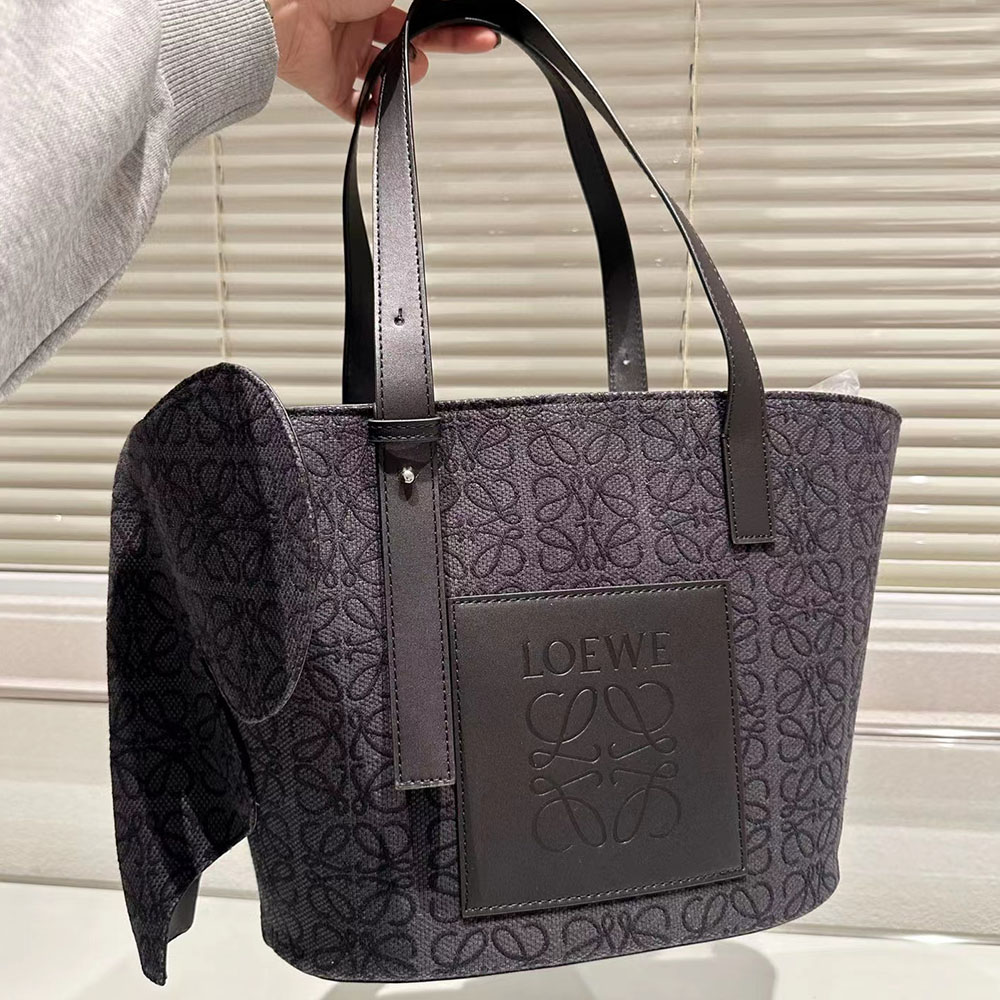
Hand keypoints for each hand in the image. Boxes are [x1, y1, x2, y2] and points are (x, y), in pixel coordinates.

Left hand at [269, 1, 499, 123]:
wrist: (280, 11)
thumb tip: (440, 6)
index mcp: (370, 0)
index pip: (418, 18)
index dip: (447, 29)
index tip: (477, 35)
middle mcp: (356, 26)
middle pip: (405, 48)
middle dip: (427, 54)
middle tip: (455, 50)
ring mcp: (341, 56)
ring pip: (383, 77)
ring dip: (400, 80)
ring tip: (400, 72)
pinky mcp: (325, 85)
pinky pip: (353, 108)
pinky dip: (370, 114)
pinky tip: (381, 110)